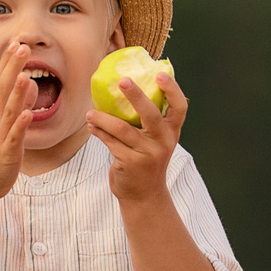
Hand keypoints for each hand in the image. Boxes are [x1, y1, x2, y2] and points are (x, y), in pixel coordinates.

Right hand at [0, 40, 38, 195]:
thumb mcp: (5, 127)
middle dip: (12, 67)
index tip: (15, 43)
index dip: (7, 63)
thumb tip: (30, 86)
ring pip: (9, 110)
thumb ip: (16, 105)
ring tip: (26, 74)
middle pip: (3, 89)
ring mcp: (1, 135)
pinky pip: (14, 137)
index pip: (1, 82)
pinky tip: (28, 114)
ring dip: (17, 92)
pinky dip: (20, 125)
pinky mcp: (7, 152)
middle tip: (21, 46)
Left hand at [86, 66, 185, 206]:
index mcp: (171, 132)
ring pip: (122, 129)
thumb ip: (148, 122)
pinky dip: (98, 131)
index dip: (172, 89)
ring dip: (103, 118)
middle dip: (135, 95)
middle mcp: (163, 142)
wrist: (145, 196)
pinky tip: (92, 125)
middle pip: (150, 114)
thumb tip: (124, 88)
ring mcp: (147, 154)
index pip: (179, 107)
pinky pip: (110, 142)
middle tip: (122, 80)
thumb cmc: (147, 161)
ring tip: (91, 113)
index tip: (159, 74)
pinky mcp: (130, 163)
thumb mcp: (156, 142)